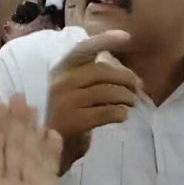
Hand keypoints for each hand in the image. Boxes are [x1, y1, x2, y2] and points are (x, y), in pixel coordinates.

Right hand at [45, 30, 138, 174]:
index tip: (125, 36)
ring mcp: (67, 101)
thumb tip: (127, 74)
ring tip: (132, 102)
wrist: (46, 148)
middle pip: (102, 72)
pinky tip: (123, 115)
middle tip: (137, 87)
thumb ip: (90, 76)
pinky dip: (120, 112)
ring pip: (108, 92)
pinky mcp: (75, 120)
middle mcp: (61, 82)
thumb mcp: (71, 90)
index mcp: (61, 70)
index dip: (105, 40)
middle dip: (125, 78)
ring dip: (126, 97)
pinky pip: (107, 112)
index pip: (84, 49)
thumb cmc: (64, 115)